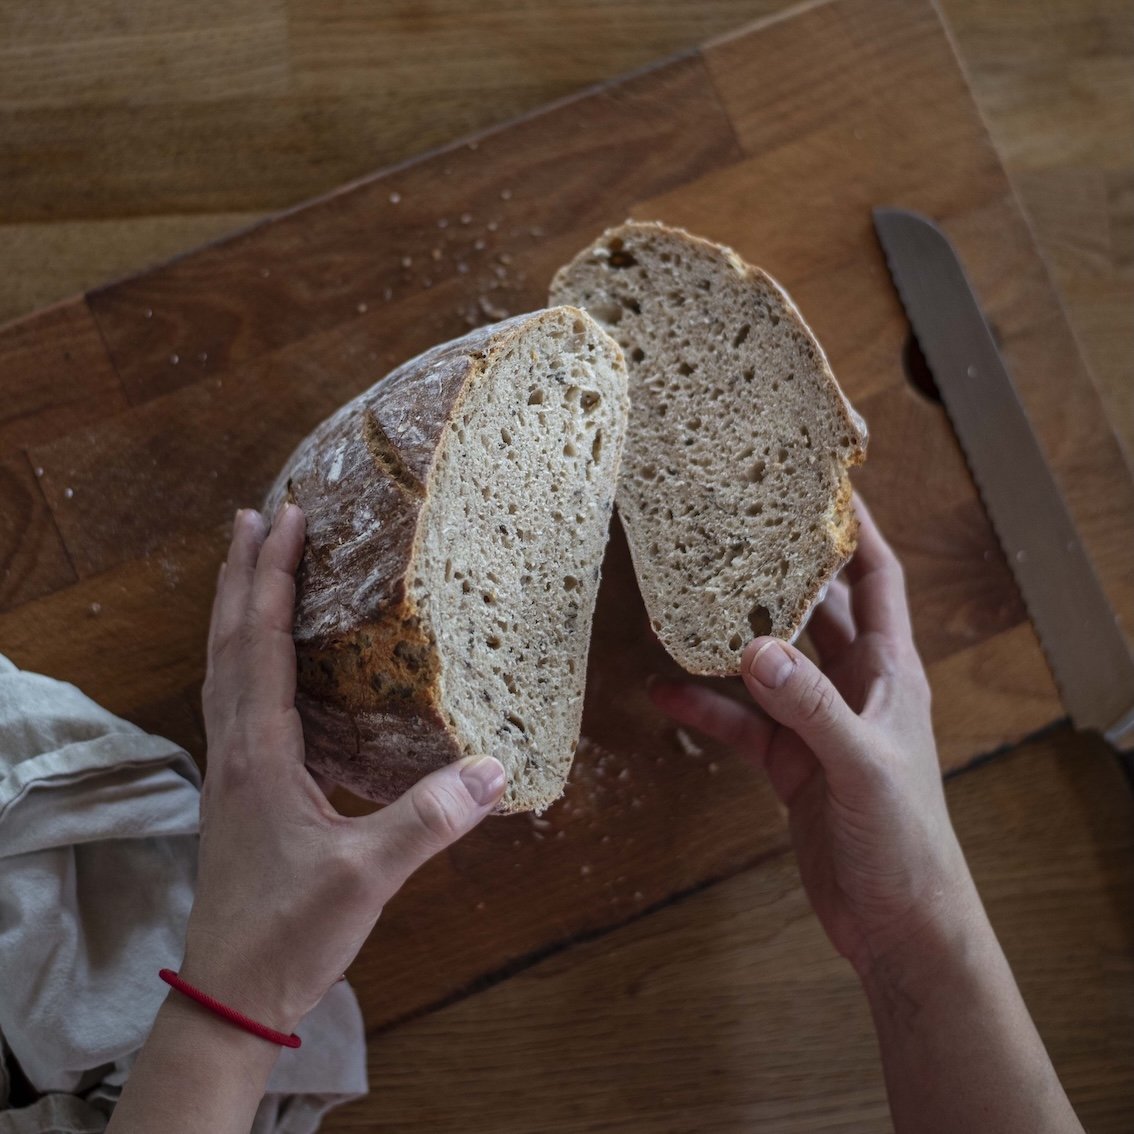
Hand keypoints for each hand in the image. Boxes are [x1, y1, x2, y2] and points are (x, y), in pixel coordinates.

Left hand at [186, 504, 504, 1032]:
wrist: (230, 994)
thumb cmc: (288, 933)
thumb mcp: (366, 877)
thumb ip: (428, 821)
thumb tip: (495, 768)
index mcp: (259, 754)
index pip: (260, 644)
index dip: (273, 577)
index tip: (287, 518)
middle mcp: (237, 749)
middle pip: (229, 641)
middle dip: (242, 573)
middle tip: (256, 515)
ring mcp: (233, 769)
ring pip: (224, 667)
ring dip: (237, 608)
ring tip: (252, 564)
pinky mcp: (242, 789)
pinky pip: (236, 699)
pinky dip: (246, 655)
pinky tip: (269, 659)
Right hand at [650, 497, 974, 979]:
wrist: (897, 923)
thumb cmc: (906, 841)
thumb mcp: (861, 766)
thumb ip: (808, 707)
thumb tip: (753, 649)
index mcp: (891, 672)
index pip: (879, 579)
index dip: (857, 530)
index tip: (822, 485)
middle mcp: (855, 687)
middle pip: (815, 609)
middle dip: (778, 572)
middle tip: (731, 532)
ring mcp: (818, 724)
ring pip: (767, 664)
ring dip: (727, 641)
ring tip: (677, 611)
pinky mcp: (790, 763)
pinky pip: (740, 724)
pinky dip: (705, 709)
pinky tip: (664, 696)